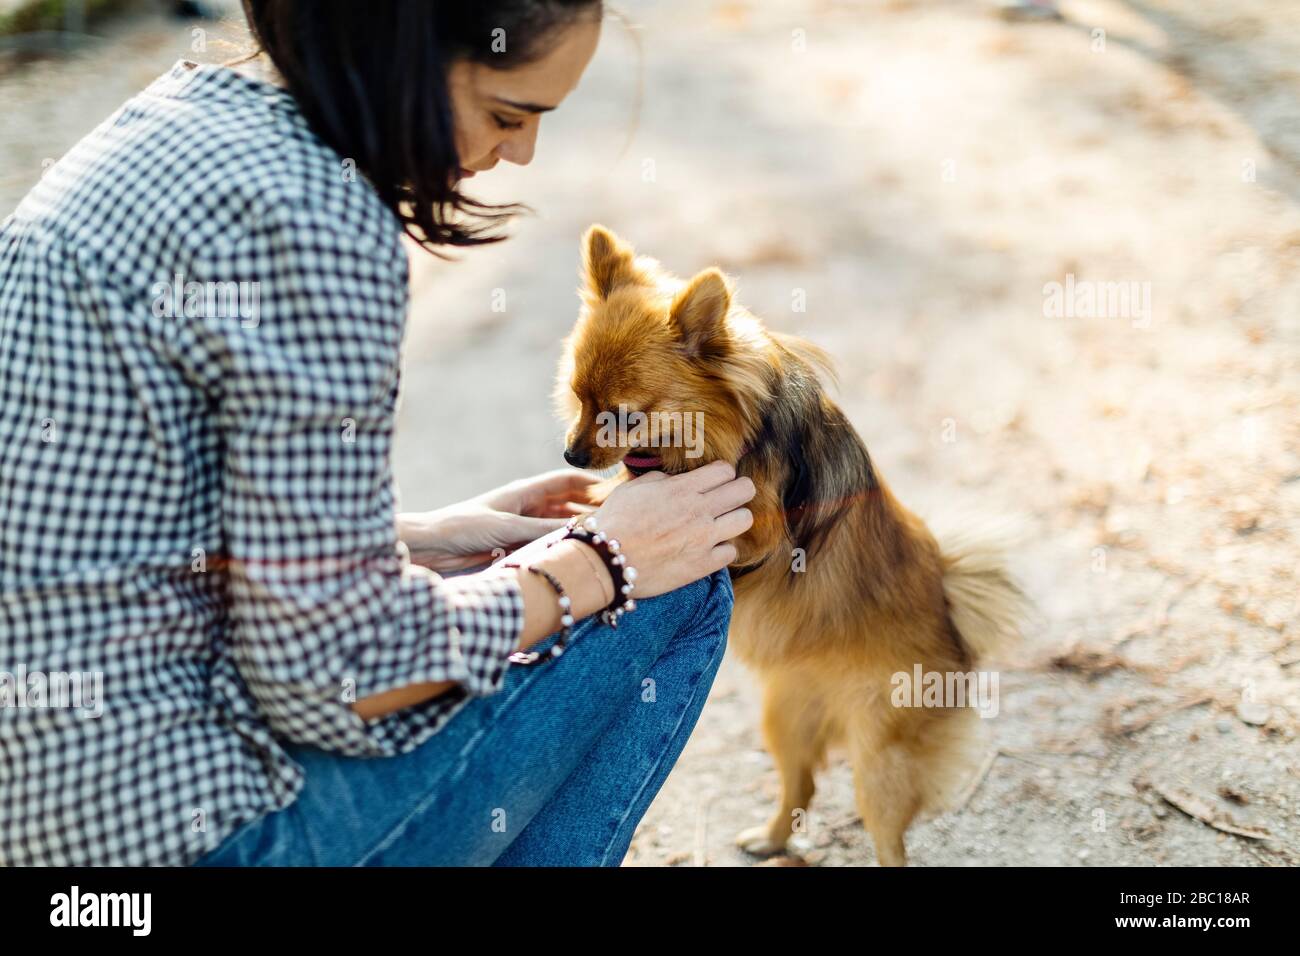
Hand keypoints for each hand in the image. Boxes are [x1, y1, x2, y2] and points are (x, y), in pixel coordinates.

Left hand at [399, 469, 602, 571]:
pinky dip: (561, 548)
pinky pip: (546, 545)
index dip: (593, 484)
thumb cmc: (463, 527)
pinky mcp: (516, 547)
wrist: (432, 547)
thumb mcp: (507, 527)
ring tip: (603, 542)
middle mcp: (527, 507)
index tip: (618, 492)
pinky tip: (575, 557)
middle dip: (592, 510)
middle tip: (619, 521)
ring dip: (577, 532)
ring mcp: (523, 527)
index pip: (568, 482)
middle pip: (569, 505)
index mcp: (525, 492)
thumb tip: (580, 533)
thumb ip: (542, 530)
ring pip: (560, 527)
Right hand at [582, 459, 754, 598]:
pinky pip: (731, 552)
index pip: (726, 470)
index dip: (722, 474)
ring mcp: (704, 538)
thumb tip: (672, 479)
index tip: (713, 482)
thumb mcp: (633, 488)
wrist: (605, 561)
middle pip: (745, 490)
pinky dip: (722, 550)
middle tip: (726, 500)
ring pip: (745, 519)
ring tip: (720, 524)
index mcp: (682, 488)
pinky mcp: (702, 565)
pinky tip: (708, 549)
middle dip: (738, 491)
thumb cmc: (614, 522)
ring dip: (735, 520)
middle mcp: (699, 510)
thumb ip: (660, 479)